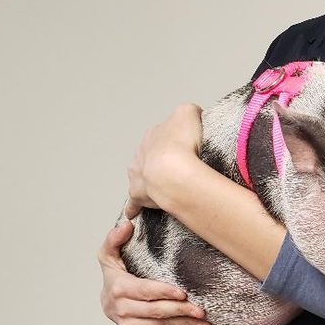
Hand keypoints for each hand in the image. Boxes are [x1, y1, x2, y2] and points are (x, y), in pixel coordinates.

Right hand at [99, 219, 209, 324]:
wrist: (107, 300)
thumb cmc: (114, 274)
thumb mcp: (110, 254)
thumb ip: (115, 238)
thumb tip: (126, 224)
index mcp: (119, 288)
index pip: (145, 291)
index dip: (164, 292)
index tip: (183, 292)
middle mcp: (121, 310)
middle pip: (156, 311)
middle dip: (180, 311)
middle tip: (201, 309)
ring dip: (184, 324)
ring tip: (203, 320)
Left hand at [124, 103, 202, 218]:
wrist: (173, 171)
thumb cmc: (183, 143)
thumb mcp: (188, 113)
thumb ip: (187, 111)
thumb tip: (191, 114)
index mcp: (154, 133)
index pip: (163, 133)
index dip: (175, 139)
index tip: (186, 146)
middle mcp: (141, 152)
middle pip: (150, 154)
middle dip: (161, 159)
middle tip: (179, 167)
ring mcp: (137, 173)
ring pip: (141, 174)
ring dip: (149, 179)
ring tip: (164, 186)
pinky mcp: (138, 194)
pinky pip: (134, 202)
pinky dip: (134, 207)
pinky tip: (135, 213)